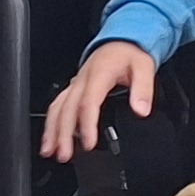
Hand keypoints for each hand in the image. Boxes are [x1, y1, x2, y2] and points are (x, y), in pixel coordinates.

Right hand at [43, 42, 161, 163]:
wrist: (122, 40)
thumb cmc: (130, 54)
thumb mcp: (144, 66)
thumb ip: (143, 89)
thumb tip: (141, 110)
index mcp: (98, 75)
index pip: (88, 103)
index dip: (86, 125)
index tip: (88, 144)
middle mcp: (82, 80)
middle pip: (67, 109)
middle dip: (63, 133)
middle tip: (64, 155)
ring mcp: (75, 84)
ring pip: (58, 108)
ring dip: (52, 130)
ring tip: (50, 151)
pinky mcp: (73, 88)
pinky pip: (57, 105)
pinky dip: (51, 122)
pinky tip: (50, 138)